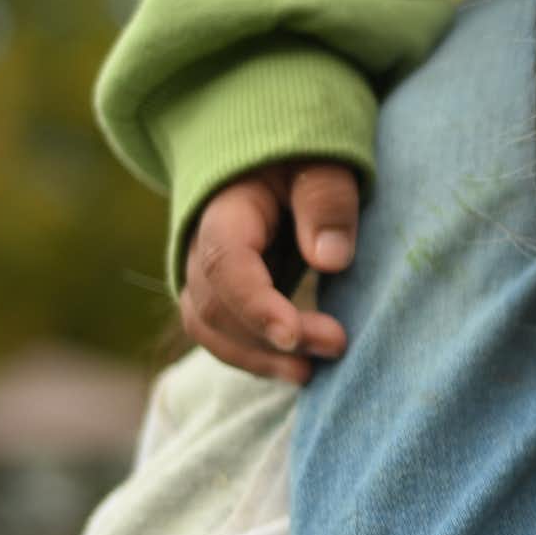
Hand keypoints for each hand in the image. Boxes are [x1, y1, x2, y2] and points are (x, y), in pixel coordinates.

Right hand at [181, 161, 357, 381]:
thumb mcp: (323, 162)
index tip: (294, 335)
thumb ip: (326, 201)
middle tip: (335, 345)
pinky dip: (254, 357)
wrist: (271, 160)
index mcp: (223, 209)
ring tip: (310, 374)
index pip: (225, 263)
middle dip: (269, 336)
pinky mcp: (221, 294)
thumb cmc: (305, 159)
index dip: (255, 305)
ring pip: (210, 328)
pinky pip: (223, 334)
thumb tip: (329, 259)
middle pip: (217, 304)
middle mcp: (200, 247)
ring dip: (258, 358)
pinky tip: (296, 369)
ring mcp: (204, 274)